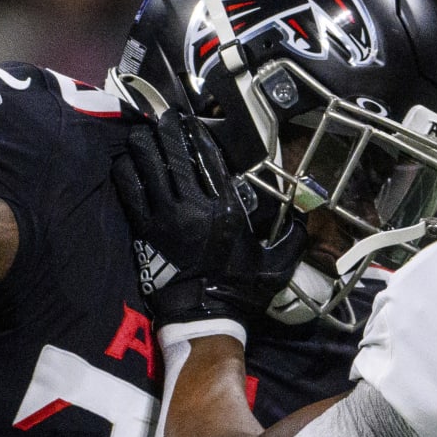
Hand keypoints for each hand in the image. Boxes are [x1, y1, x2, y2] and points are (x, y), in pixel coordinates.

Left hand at [111, 111, 304, 326]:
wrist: (203, 317)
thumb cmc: (240, 290)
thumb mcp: (277, 266)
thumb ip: (294, 238)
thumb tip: (309, 216)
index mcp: (226, 210)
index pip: (209, 159)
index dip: (197, 133)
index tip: (190, 120)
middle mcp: (193, 207)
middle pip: (173, 154)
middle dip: (166, 130)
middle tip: (162, 119)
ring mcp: (165, 217)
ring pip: (147, 166)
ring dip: (143, 146)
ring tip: (143, 135)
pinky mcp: (144, 230)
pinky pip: (129, 190)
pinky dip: (126, 171)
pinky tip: (127, 162)